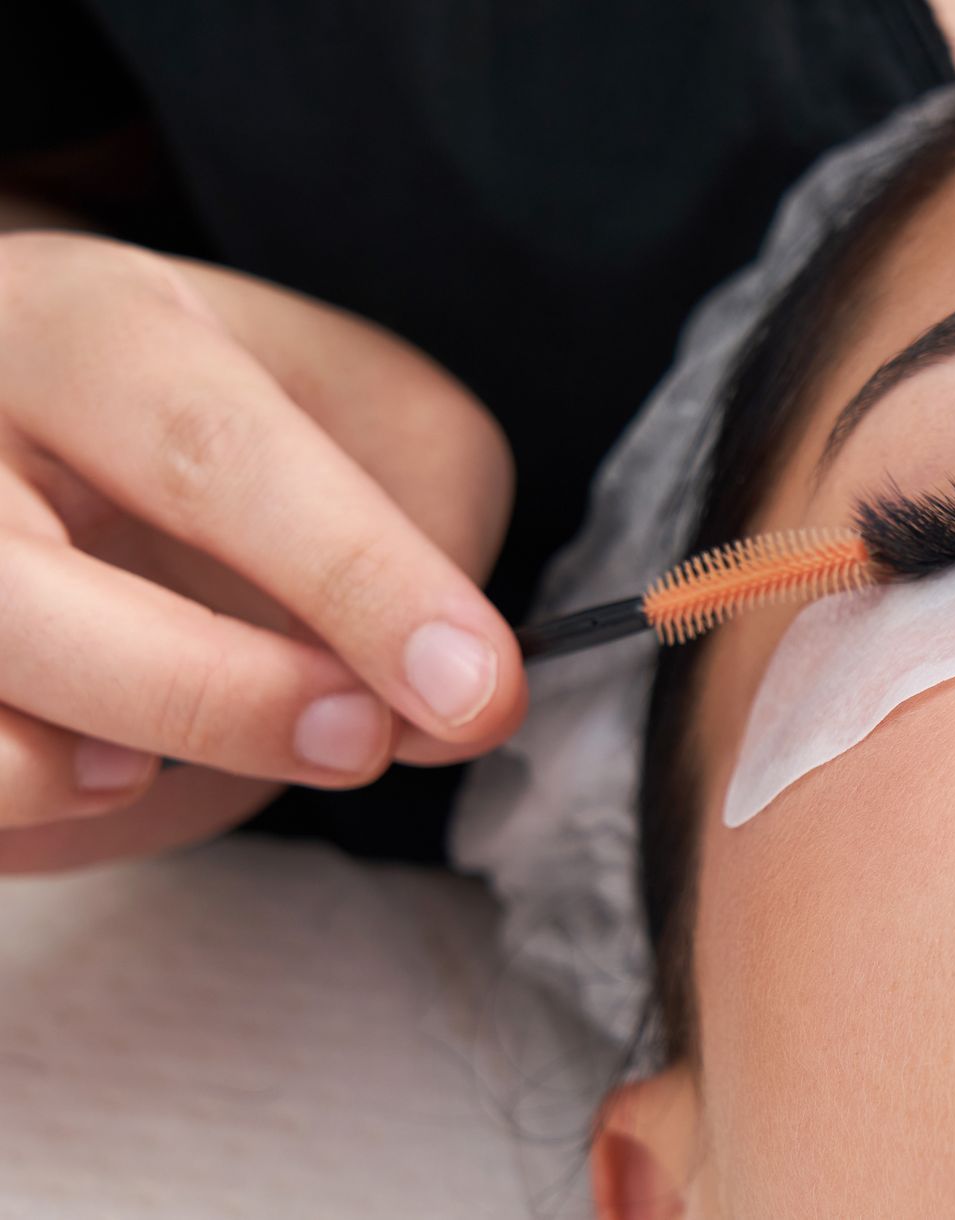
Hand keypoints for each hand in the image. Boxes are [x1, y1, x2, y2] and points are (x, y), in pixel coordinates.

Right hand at [0, 231, 527, 869]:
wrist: (70, 432)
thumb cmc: (236, 422)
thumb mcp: (371, 413)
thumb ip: (431, 526)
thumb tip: (434, 707)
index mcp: (82, 326)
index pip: (211, 452)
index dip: (358, 581)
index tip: (474, 687)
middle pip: (36, 595)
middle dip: (229, 699)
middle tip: (365, 740)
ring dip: (96, 771)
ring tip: (168, 747)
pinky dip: (40, 807)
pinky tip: (93, 760)